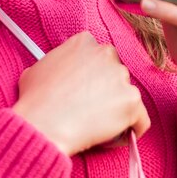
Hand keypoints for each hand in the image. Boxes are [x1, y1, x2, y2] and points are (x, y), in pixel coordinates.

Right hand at [11, 31, 150, 155]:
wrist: (43, 124)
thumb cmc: (35, 100)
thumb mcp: (37, 69)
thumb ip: (56, 63)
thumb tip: (58, 72)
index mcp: (84, 42)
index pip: (98, 56)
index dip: (92, 75)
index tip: (86, 90)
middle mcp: (106, 53)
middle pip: (114, 73)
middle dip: (106, 90)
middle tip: (91, 109)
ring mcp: (121, 76)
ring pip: (126, 94)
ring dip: (117, 109)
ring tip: (99, 126)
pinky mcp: (132, 100)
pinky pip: (141, 119)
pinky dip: (134, 128)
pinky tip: (120, 135)